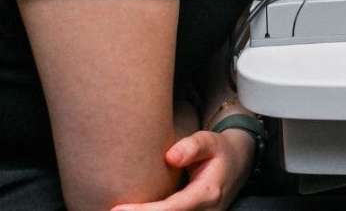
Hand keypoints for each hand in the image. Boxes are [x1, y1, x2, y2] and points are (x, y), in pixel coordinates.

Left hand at [111, 128, 253, 210]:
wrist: (236, 167)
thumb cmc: (218, 152)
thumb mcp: (210, 141)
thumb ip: (192, 146)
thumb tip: (170, 156)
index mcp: (207, 194)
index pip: (170, 209)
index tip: (116, 210)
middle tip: (108, 210)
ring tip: (118, 210)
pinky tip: (133, 210)